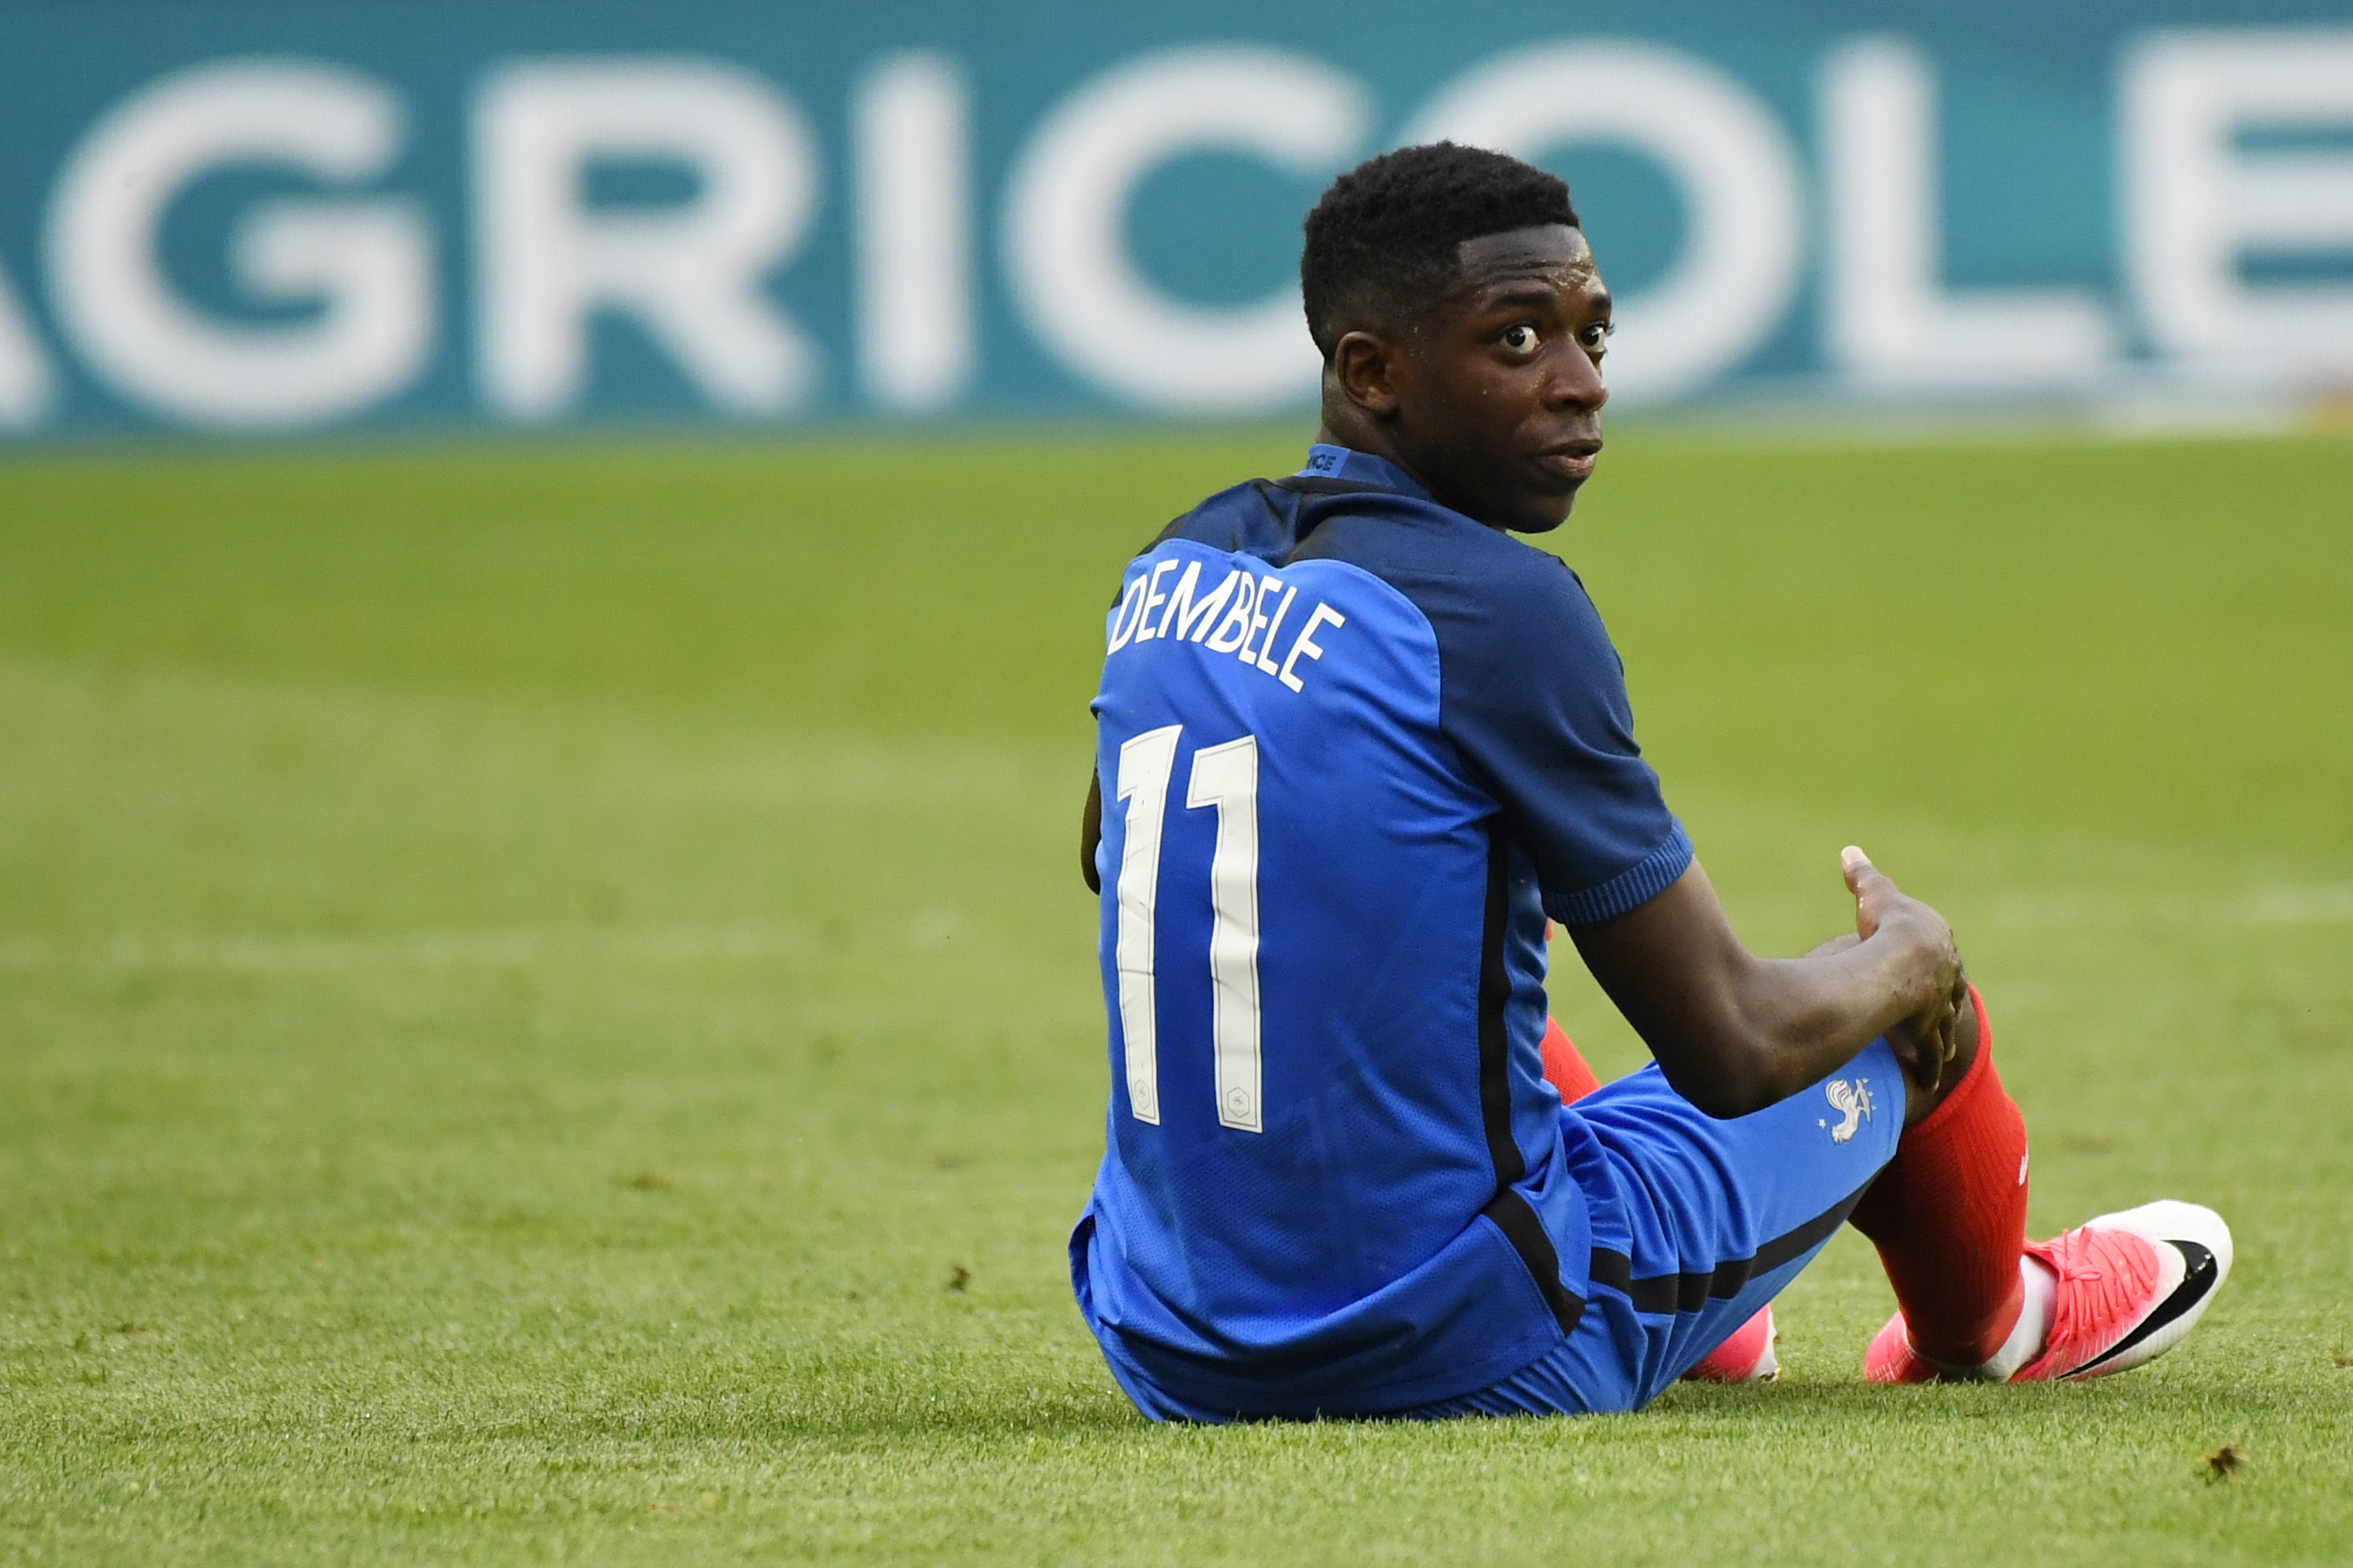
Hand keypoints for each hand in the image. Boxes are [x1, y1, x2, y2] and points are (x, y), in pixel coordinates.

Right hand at [1841, 846, 1965, 1091]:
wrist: (1906, 959)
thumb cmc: (1889, 925)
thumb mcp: (1874, 896)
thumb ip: (1862, 876)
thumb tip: (1849, 851)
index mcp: (1937, 945)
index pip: (1940, 956)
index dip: (1933, 965)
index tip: (1930, 972)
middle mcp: (1947, 976)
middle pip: (1949, 992)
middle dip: (1944, 1002)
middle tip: (1942, 1014)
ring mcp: (1940, 1006)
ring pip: (1944, 1026)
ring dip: (1941, 1039)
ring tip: (1939, 1054)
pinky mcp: (1930, 1032)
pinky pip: (1930, 1052)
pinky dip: (1927, 1066)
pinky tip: (1927, 1080)